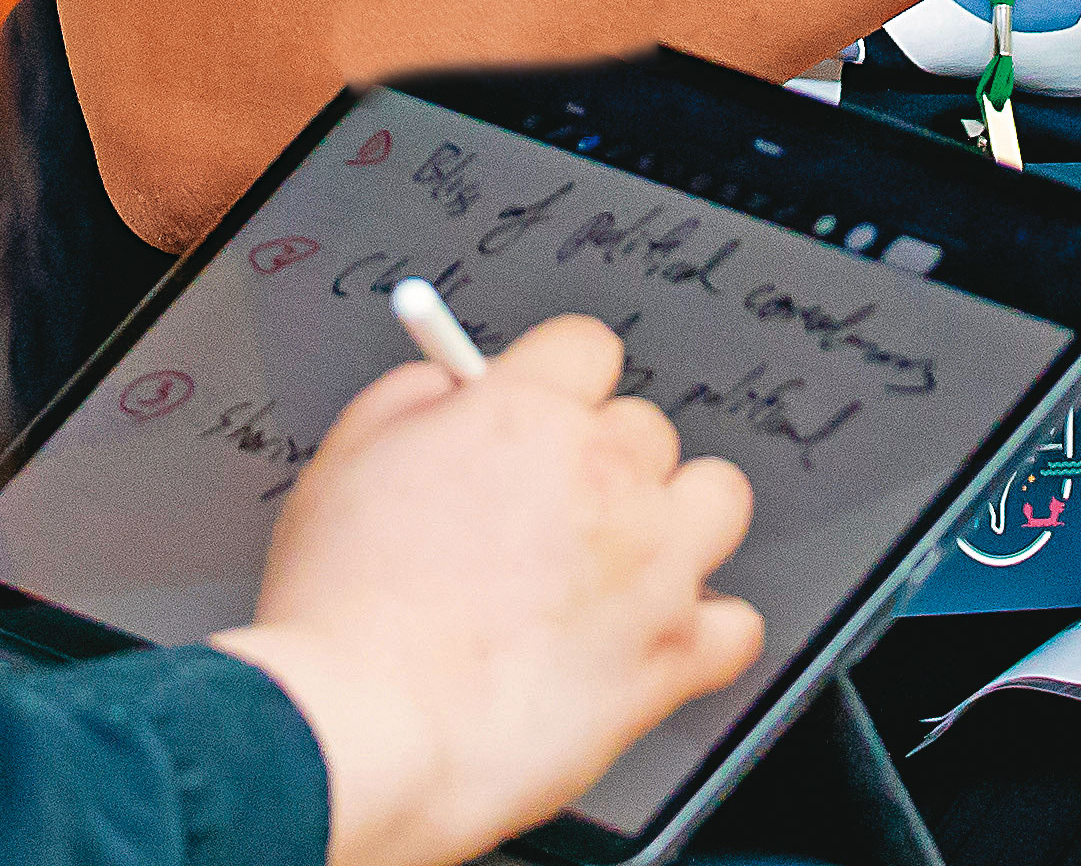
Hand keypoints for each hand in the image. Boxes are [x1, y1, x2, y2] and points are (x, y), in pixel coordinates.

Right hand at [215, 314, 762, 865]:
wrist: (369, 732)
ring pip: (719, 501)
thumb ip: (411, 401)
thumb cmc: (343, 616)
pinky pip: (737, 623)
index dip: (560, 383)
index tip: (547, 415)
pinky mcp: (675, 656)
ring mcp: (651, 566)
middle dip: (604, 464)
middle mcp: (604, 474)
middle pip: (648, 429)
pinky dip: (704, 633)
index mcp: (524, 413)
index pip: (588, 347)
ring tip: (623, 566)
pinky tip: (651, 641)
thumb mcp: (346, 460)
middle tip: (553, 515)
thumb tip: (453, 386)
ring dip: (677, 524)